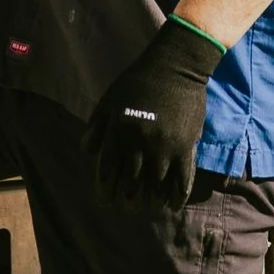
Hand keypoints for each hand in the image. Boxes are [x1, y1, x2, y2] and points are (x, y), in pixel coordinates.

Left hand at [82, 16, 224, 210]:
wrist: (176, 66)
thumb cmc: (139, 80)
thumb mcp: (110, 99)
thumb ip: (97, 126)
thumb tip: (88, 152)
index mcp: (119, 131)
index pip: (108, 166)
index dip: (106, 184)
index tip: (106, 198)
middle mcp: (140, 142)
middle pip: (131, 178)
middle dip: (127, 195)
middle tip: (126, 207)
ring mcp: (164, 146)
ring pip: (156, 182)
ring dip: (151, 197)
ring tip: (149, 207)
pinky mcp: (185, 146)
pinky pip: (182, 177)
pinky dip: (177, 194)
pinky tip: (172, 205)